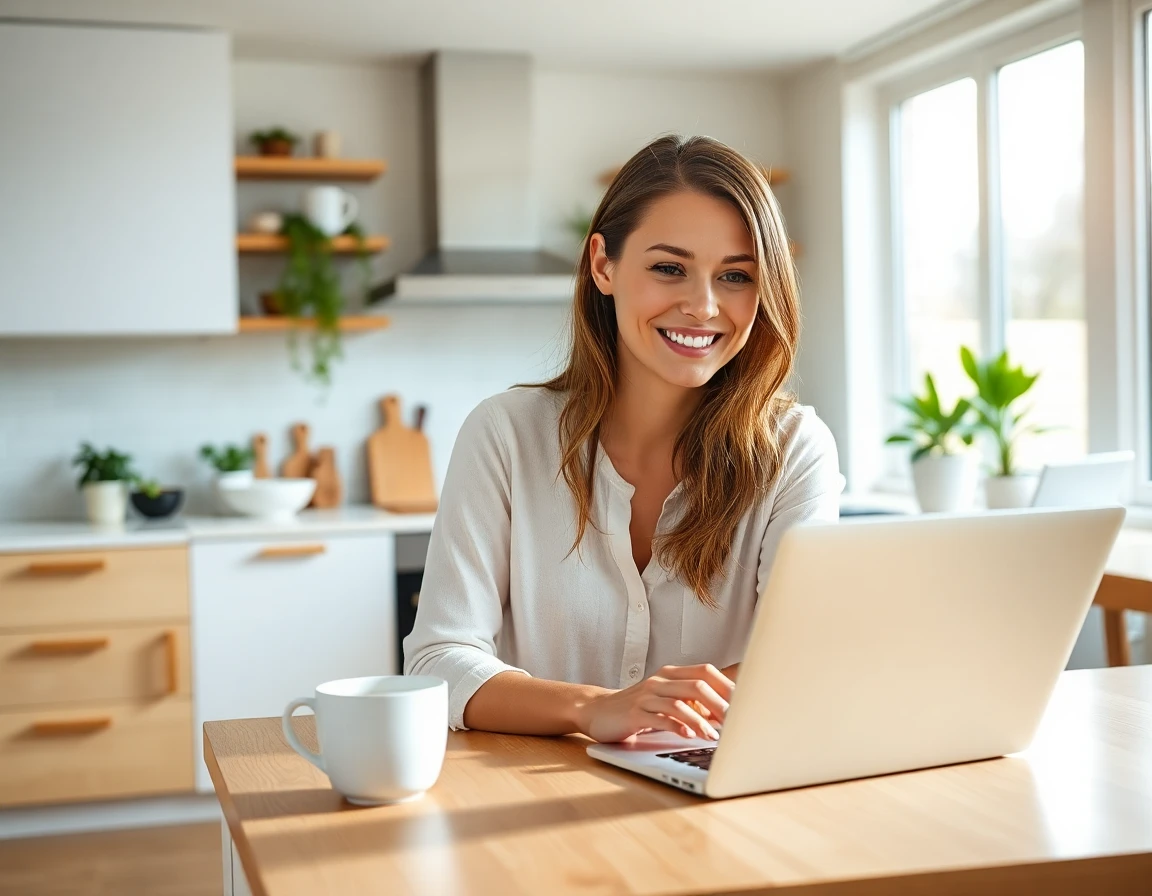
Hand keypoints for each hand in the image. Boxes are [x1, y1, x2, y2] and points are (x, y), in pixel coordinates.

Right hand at [574, 664, 733, 743]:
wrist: (597, 711)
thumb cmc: (637, 709)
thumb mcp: (666, 702)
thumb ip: (691, 704)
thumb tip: (726, 716)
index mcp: (671, 674)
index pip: (706, 672)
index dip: (727, 687)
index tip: (745, 706)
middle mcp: (660, 681)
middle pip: (698, 685)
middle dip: (721, 704)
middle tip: (736, 723)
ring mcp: (646, 695)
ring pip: (680, 702)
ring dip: (701, 721)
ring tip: (713, 737)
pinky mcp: (634, 713)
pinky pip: (659, 717)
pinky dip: (677, 726)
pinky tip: (687, 735)